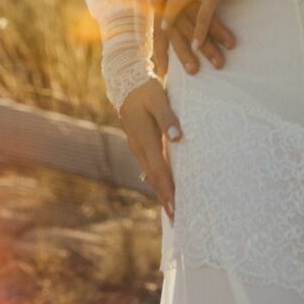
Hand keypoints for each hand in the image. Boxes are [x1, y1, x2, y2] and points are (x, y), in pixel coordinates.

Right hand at [118, 76, 181, 220]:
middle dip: (165, 198)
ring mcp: (138, 147)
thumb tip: (177, 138)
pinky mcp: (140, 144)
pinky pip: (150, 167)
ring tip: (172, 209)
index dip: (168, 191)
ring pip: (151, 175)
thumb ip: (168, 118)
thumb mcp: (158, 99)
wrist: (126, 83)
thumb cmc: (146, 91)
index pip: (159, 171)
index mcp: (145, 140)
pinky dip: (157, 180)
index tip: (176, 209)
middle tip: (176, 219)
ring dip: (161, 191)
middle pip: (154, 179)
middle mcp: (140, 148)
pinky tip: (164, 185)